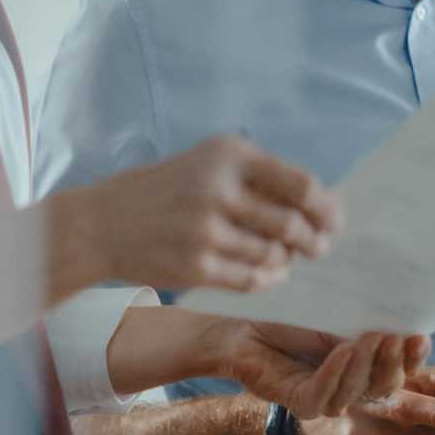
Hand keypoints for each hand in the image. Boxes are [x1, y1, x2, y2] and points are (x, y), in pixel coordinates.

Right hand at [53, 135, 338, 293]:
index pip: (302, 185)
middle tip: (317, 247)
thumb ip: (258, 178)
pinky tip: (266, 274)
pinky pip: (252, 280)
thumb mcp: (206, 164)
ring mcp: (205, 231)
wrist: (100, 223)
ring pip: (274, 255)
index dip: (327, 208)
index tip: (333, 221)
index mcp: (228, 154)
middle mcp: (217, 188)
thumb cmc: (163, 192)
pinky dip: (267, 279)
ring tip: (284, 258)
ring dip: (286, 261)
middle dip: (314, 241)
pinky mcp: (195, 267)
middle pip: (293, 224)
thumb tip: (321, 204)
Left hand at [210, 320, 426, 418]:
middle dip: (393, 361)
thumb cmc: (291, 313)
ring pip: (357, 391)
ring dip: (367, 363)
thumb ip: (370, 314)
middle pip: (385, 385)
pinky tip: (343, 350)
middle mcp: (350, 387)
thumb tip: (409, 300)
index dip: (413, 356)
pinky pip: (323, 393)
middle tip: (396, 334)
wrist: (242, 322)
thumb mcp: (338, 311)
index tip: (421, 335)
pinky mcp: (299, 402)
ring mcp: (326, 398)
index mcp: (366, 367)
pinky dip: (335, 372)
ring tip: (372, 335)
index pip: (400, 368)